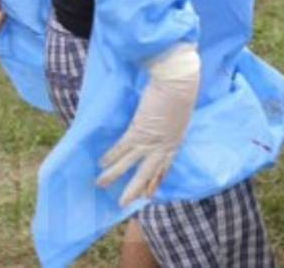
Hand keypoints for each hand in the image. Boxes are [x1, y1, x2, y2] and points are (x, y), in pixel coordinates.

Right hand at [98, 43, 200, 204]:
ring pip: (129, 165)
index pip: (165, 167)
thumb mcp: (181, 112)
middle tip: (124, 203)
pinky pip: (121, 149)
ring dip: (114, 176)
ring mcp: (151, 141)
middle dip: (135, 189)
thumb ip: (172, 122)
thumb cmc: (182, 90)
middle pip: (148, 174)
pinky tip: (101, 164)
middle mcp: (164, 146)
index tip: (150, 194)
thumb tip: (165, 122)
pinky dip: (111, 157)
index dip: (156, 181)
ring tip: (100, 184)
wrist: (178, 81)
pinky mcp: (139, 131)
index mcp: (176, 141)